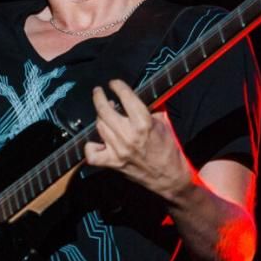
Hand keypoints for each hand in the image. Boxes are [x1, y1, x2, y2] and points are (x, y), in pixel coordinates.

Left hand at [83, 79, 193, 199]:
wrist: (169, 177)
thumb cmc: (169, 149)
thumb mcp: (163, 124)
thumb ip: (148, 110)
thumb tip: (133, 100)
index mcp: (143, 123)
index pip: (125, 96)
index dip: (117, 86)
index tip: (114, 83)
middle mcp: (128, 135)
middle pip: (104, 109)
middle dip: (99, 97)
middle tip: (99, 92)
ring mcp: (118, 150)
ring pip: (99, 126)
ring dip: (100, 118)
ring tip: (104, 115)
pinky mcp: (113, 163)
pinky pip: (92, 154)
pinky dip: (91, 146)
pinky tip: (97, 141)